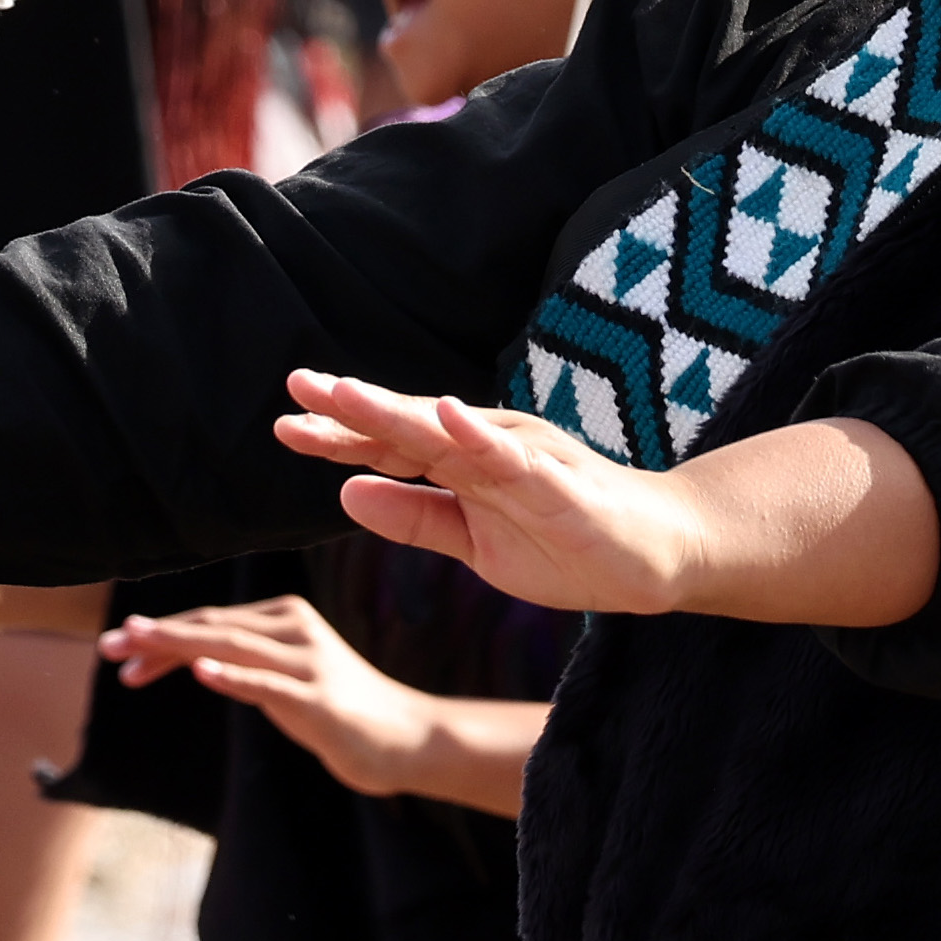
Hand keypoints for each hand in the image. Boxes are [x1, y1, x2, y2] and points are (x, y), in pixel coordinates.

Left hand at [102, 594, 451, 799]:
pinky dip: (234, 676)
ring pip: (233, 645)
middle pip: (214, 626)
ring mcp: (309, 664)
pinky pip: (269, 685)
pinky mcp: (320, 700)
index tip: (118, 650)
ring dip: (179, 644)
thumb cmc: (341, 710)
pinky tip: (201, 672)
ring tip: (135, 643)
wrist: (409, 737)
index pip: (211, 621)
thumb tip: (189, 656)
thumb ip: (245, 662)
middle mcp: (295, 630)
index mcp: (285, 618)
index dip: (161, 634)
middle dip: (156, 635)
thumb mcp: (285, 679)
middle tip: (107, 645)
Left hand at [270, 370, 706, 612]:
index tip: (285, 424)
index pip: (391, 447)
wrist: (656, 556)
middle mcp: (488, 448)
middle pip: (410, 427)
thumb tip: (346, 494)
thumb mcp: (473, 544)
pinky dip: (480, 436)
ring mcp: (525, 460)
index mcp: (465, 465)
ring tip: (346, 393)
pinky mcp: (561, 484)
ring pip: (450, 434)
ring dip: (397, 411)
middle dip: (352, 408)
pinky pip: (515, 459)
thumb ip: (416, 519)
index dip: (339, 435)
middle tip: (297, 385)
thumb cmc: (568, 544)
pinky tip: (447, 414)